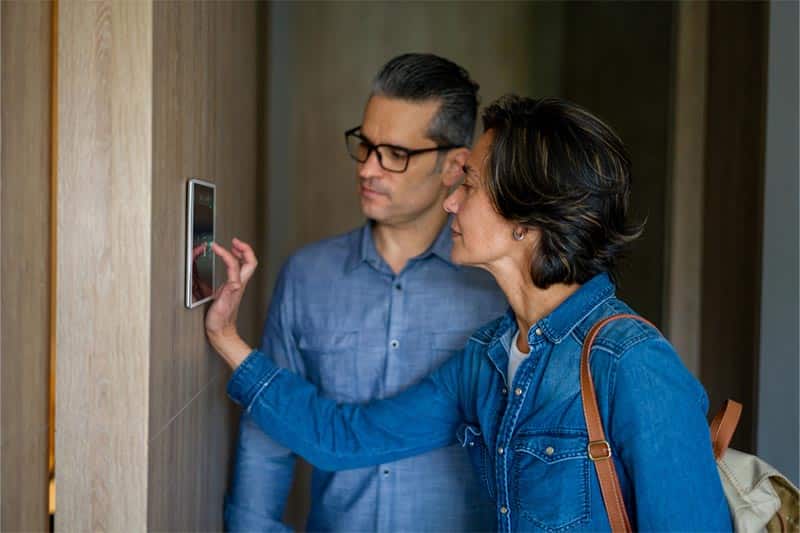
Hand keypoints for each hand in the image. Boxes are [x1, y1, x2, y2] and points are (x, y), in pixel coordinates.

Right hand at [205, 238, 257, 367]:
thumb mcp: (221, 307)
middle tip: (234, 240)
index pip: (235, 264)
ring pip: (246, 265)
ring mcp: (237, 286)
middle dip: (244, 248)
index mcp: (236, 287)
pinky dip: (234, 261)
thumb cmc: (220, 322)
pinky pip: (238, 270)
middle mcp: (239, 285)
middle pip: (249, 262)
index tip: (216, 247)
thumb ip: (228, 294)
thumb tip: (235, 281)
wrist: (222, 333)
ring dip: (241, 253)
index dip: (226, 253)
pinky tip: (228, 261)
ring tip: (233, 245)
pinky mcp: (233, 288)